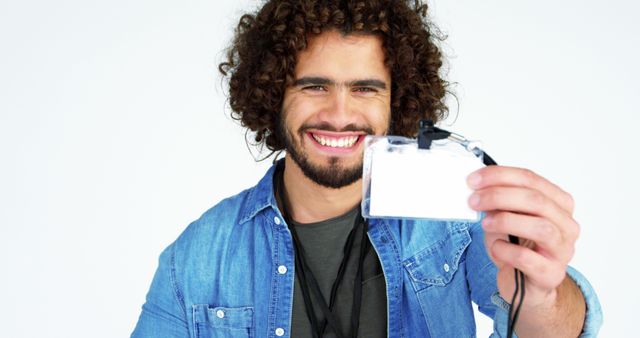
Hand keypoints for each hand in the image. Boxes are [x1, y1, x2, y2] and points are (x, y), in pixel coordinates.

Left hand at [466, 166, 579, 309]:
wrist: (524, 285)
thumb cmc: (517, 247)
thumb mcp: (506, 217)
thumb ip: (498, 201)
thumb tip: (477, 187)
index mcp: (559, 203)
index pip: (531, 180)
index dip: (500, 176)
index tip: (473, 180)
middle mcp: (566, 225)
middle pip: (536, 201)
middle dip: (499, 196)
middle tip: (474, 201)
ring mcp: (562, 250)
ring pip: (541, 227)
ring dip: (506, 221)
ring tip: (485, 223)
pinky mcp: (551, 274)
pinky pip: (529, 258)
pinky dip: (507, 250)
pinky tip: (496, 248)